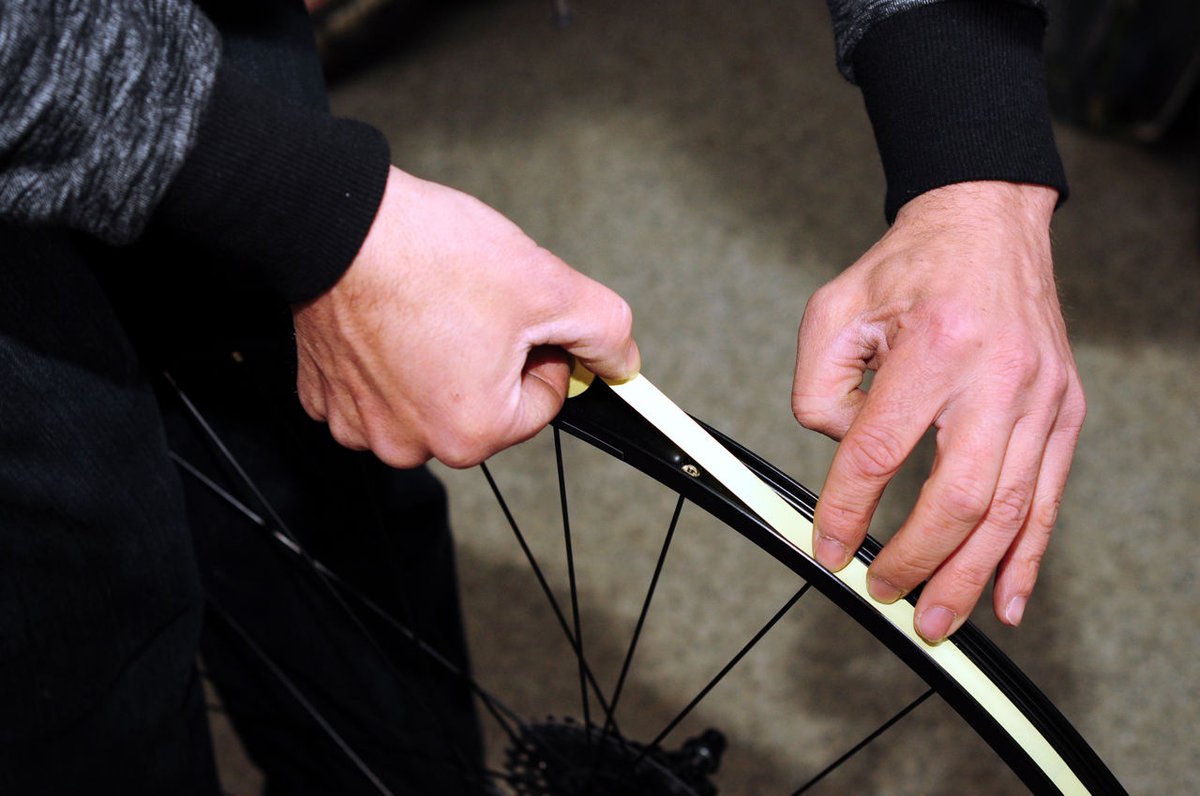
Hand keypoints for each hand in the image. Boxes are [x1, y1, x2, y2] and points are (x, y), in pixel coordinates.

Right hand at [293, 166, 639, 467]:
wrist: (338, 222)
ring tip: (430, 306)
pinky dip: (390, 359)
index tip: (517, 313)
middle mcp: (411, 444)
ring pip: (431, 397)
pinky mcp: (325, 396)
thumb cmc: (429, 256)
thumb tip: (622, 361)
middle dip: (490, 358)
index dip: (540, 349)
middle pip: (485, 406)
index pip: (542, 402)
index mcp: (472, 432)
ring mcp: (360, 424)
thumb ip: (605, 331)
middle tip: (472, 304)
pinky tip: (392, 318)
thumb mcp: (547, 285)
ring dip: (439, 359)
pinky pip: (378, 388)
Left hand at [791, 181, 1084, 642]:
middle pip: (959, 495)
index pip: (881, 450)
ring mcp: (1041, 398)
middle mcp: (998, 376)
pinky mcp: (1063, 411)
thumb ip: (819, 390)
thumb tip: (842, 459)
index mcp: (936, 347)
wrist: (987, 224)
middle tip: (885, 595)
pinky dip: (1028, 555)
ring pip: (1009, 509)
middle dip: (918, 559)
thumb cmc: (910, 268)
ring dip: (971, 575)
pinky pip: (1048, 497)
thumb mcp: (834, 311)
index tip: (828, 546)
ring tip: (938, 620)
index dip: (848, 509)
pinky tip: (1010, 600)